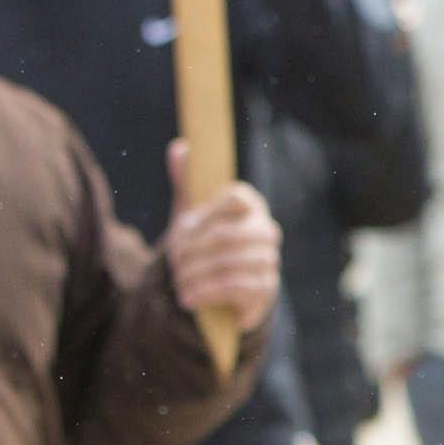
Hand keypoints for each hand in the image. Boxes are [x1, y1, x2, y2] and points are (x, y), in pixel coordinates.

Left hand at [158, 142, 280, 321]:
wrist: (220, 290)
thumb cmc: (205, 244)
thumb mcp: (192, 213)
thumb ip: (187, 181)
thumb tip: (181, 147)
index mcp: (250, 204)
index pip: (235, 196)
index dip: (205, 213)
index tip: (185, 224)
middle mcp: (265, 229)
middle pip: (225, 234)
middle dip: (192, 250)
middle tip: (174, 261)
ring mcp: (269, 259)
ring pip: (228, 262)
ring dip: (196, 274)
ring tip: (179, 282)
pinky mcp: (266, 287)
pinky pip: (236, 286)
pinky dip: (207, 292)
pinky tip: (189, 298)